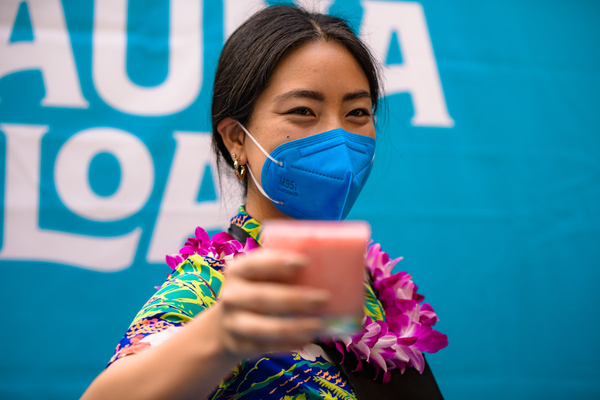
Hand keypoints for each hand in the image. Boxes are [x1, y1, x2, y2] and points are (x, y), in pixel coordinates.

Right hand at [215, 248, 329, 359]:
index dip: (277, 263)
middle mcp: (231, 295)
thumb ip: (283, 270)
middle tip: (324, 298)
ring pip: (261, 327)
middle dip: (294, 299)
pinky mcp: (239, 346)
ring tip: (318, 326)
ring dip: (292, 327)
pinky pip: (264, 348)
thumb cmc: (257, 291)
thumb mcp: (261, 275)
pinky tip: (306, 341)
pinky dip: (286, 345)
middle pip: (262, 297)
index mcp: (238, 271)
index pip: (254, 264)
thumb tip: (334, 266)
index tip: (304, 262)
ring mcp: (233, 323)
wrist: (226, 325)